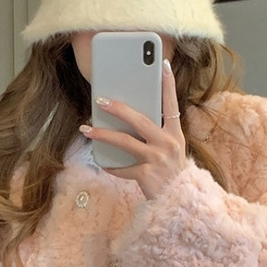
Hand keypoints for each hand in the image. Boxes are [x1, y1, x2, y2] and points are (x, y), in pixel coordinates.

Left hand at [79, 59, 186, 199]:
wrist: (180, 201)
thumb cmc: (171, 172)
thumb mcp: (171, 150)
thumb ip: (157, 135)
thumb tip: (129, 120)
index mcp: (176, 134)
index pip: (172, 104)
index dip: (168, 85)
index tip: (162, 65)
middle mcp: (168, 144)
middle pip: (139, 120)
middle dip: (118, 108)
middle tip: (101, 100)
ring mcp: (157, 159)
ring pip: (125, 142)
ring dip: (103, 135)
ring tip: (86, 129)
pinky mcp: (146, 175)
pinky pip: (122, 168)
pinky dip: (111, 166)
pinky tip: (102, 162)